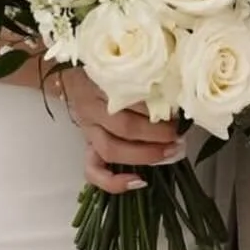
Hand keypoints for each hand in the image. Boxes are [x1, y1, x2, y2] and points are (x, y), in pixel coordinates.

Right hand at [51, 67, 185, 193]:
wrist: (71, 75)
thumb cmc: (103, 70)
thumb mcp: (121, 66)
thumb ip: (141, 78)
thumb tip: (174, 96)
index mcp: (101, 85)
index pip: (130, 99)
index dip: (156, 108)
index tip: (177, 112)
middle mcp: (92, 110)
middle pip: (124, 127)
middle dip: (156, 134)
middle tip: (178, 134)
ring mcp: (88, 131)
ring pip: (111, 149)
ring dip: (145, 154)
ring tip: (169, 151)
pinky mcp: (86, 146)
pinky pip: (93, 172)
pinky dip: (115, 182)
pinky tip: (139, 181)